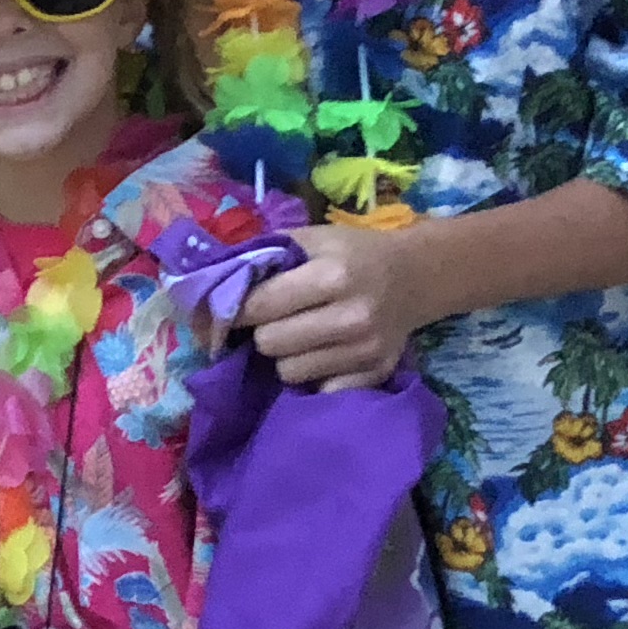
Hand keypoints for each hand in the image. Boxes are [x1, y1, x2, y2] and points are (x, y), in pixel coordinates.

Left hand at [235, 221, 446, 388]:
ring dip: (286, 356)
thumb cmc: (354, 254)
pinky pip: (319, 390)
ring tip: (300, 336)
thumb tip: (211, 279)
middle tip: (273, 321)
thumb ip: (264, 254)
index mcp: (332, 275)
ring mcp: (366, 351)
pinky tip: (323, 354)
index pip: (259, 306)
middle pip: (270, 344)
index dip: (235, 309)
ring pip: (289, 373)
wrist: (416, 277)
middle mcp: (351, 316)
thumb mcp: (313, 238)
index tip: (229, 310)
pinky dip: (314, 376)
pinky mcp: (376, 375)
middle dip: (263, 333)